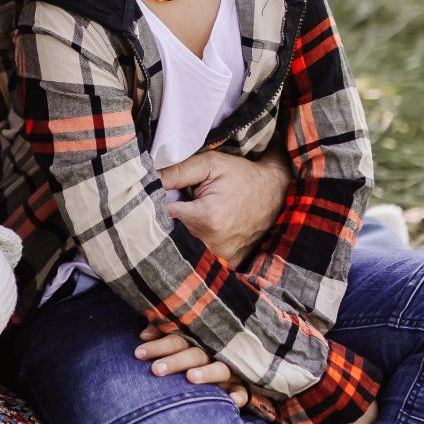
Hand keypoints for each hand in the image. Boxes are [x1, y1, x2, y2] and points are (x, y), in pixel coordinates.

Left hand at [135, 326, 251, 403]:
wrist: (234, 357)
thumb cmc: (197, 350)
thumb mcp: (182, 338)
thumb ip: (162, 333)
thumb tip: (143, 334)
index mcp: (196, 340)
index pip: (176, 340)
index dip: (158, 346)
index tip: (138, 353)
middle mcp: (213, 352)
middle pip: (194, 354)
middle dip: (175, 361)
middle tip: (156, 369)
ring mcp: (229, 368)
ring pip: (220, 369)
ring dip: (207, 373)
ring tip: (191, 377)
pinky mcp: (241, 383)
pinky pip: (242, 390)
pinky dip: (239, 395)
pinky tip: (232, 401)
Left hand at [159, 146, 292, 264]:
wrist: (275, 191)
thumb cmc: (241, 175)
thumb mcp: (210, 164)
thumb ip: (177, 172)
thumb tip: (148, 179)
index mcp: (206, 218)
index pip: (165, 212)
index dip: (163, 199)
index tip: (170, 190)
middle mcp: (213, 241)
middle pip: (177, 226)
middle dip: (180, 211)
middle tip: (194, 197)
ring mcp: (222, 254)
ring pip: (189, 237)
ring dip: (191, 223)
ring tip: (208, 207)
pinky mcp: (229, 259)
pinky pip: (204, 247)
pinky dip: (204, 236)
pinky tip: (215, 222)